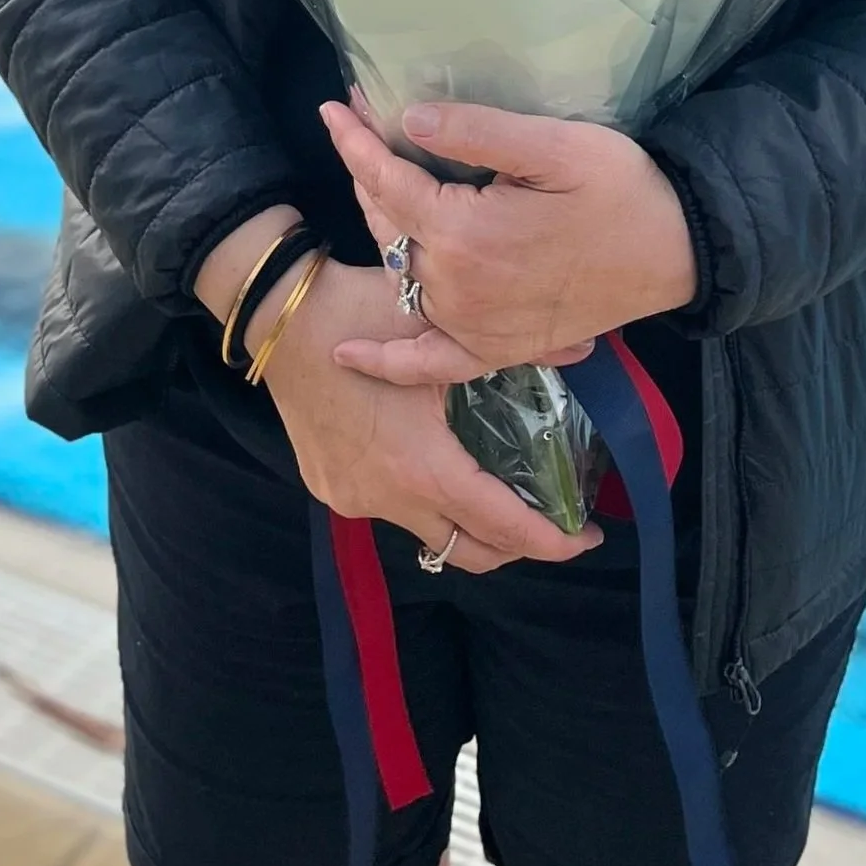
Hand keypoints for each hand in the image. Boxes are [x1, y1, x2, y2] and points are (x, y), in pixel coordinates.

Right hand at [258, 257, 602, 574]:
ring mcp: (352, 497)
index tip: (586, 540)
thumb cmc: (361, 314)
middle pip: (465, 551)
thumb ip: (516, 347)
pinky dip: (420, 500)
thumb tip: (582, 351)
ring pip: (424, 533)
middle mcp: (387, 498)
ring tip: (494, 490)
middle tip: (550, 524)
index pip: (500, 527)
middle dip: (514, 548)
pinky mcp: (328, 486)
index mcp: (422, 467)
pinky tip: (430, 463)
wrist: (278, 315)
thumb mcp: (439, 327)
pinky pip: (387, 509)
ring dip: (463, 522)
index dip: (550, 541)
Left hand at [321, 96, 696, 387]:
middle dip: (365, 170)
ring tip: (369, 181)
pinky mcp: (498, 348)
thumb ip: (477, 132)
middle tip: (355, 124)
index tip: (335, 107)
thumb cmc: (620, 188)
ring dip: (377, 229)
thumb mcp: (554, 144)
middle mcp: (458, 286)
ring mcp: (474, 325)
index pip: (388, 181)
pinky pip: (430, 362)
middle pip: (386, 226)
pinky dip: (389, 362)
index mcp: (465, 232)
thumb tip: (409, 119)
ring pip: (399, 274)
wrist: (676, 252)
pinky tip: (350, 355)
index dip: (356, 141)